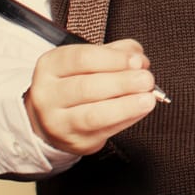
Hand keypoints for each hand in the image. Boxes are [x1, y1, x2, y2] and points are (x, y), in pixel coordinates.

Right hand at [24, 39, 161, 155]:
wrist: (53, 117)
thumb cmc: (76, 82)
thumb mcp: (90, 60)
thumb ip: (116, 53)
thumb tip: (138, 59)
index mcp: (51, 65)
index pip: (81, 59)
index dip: (113, 59)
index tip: (137, 61)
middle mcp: (47, 93)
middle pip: (86, 87)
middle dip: (122, 83)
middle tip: (146, 80)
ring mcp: (57, 121)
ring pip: (92, 115)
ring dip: (126, 106)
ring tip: (147, 99)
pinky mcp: (74, 141)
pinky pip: (103, 131)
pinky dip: (126, 119)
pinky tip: (139, 111)